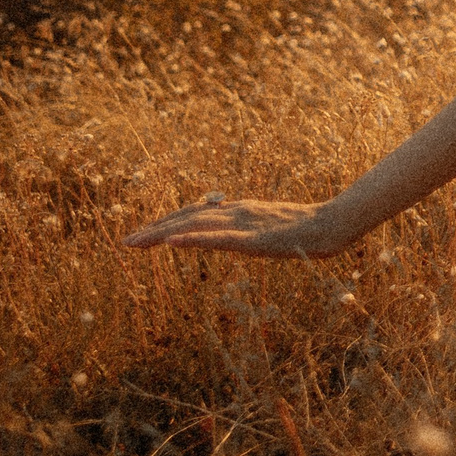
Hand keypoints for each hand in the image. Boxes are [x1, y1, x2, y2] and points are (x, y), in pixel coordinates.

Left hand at [122, 194, 351, 257]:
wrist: (331, 225)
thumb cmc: (304, 231)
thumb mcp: (267, 230)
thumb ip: (247, 230)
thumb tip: (228, 234)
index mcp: (238, 211)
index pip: (193, 215)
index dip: (165, 223)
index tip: (141, 235)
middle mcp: (235, 212)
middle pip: (186, 219)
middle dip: (154, 230)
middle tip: (124, 242)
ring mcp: (243, 224)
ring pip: (194, 226)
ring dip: (162, 233)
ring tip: (136, 242)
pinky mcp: (252, 238)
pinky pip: (217, 238)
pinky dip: (191, 239)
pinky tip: (171, 243)